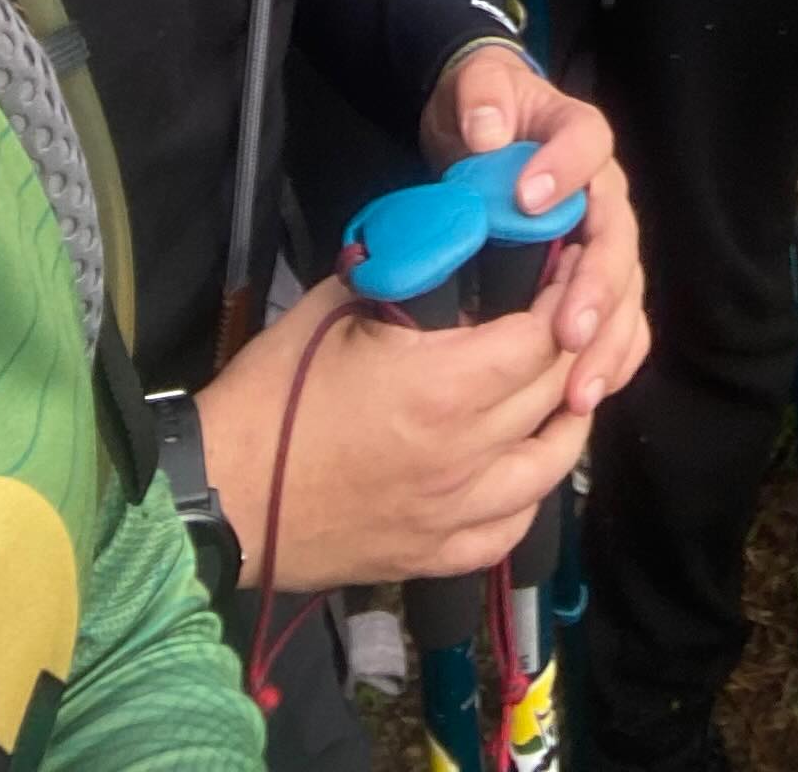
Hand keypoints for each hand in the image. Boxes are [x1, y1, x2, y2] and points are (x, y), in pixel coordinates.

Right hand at [198, 279, 591, 590]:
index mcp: (443, 387)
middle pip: (553, 394)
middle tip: (576, 307)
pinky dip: (532, 489)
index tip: (571, 264)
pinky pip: (511, 527)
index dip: (565, 296)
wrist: (221, 493)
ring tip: (569, 380)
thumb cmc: (273, 393)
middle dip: (574, 342)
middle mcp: (464, 455)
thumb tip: (450, 243)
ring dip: (569, 417)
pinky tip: (527, 461)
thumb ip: (407, 275)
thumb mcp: (338, 306)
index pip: (540, 338)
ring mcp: (454, 514)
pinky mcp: (434, 556)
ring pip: (550, 466)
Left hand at [418, 50, 647, 420]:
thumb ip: (481, 96)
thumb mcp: (477, 87)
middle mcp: (604, 194)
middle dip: (597, 289)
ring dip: (606, 344)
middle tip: (569, 331)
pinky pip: (619, 324)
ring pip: (625, 294)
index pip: (587, 145)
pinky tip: (586, 399)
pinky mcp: (593, 282)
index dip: (564, 170)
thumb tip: (487, 132)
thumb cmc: (484, 109)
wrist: (484, 134)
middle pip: (616, 239)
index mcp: (579, 136)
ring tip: (578, 392)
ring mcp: (603, 243)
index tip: (527, 200)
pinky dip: (610, 361)